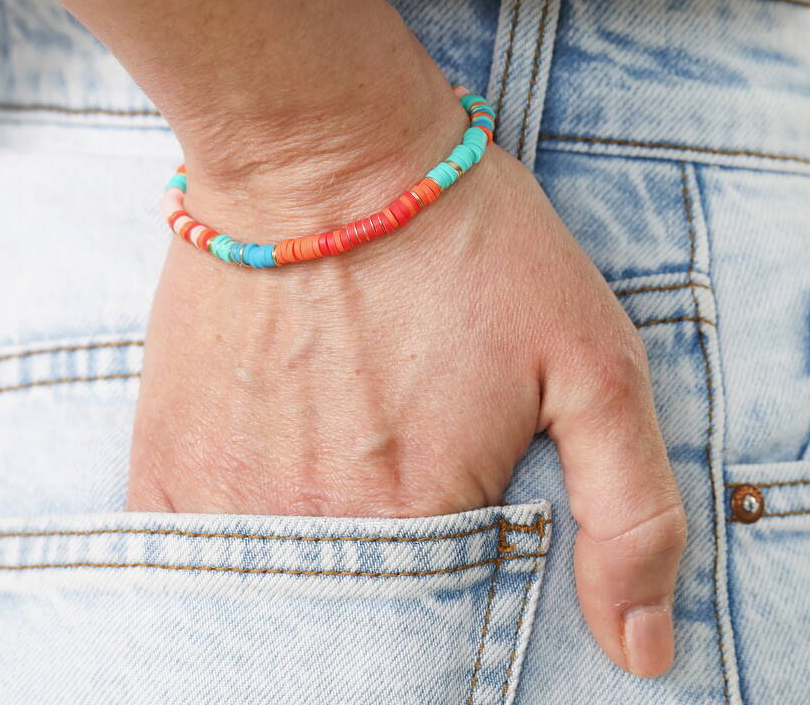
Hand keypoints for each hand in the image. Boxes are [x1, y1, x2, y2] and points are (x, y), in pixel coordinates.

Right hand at [127, 95, 686, 678]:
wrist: (325, 155)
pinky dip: (233, 562)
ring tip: (335, 498)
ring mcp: (225, 500)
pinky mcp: (167, 461)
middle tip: (400, 514)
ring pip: (274, 608)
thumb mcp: (593, 355)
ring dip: (313, 580)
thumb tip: (641, 649)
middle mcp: (314, 533)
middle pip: (358, 633)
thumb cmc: (466, 242)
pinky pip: (192, 565)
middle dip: (389, 609)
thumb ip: (632, 512)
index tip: (455, 565)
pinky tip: (268, 503)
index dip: (458, 633)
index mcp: (423, 523)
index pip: (444, 655)